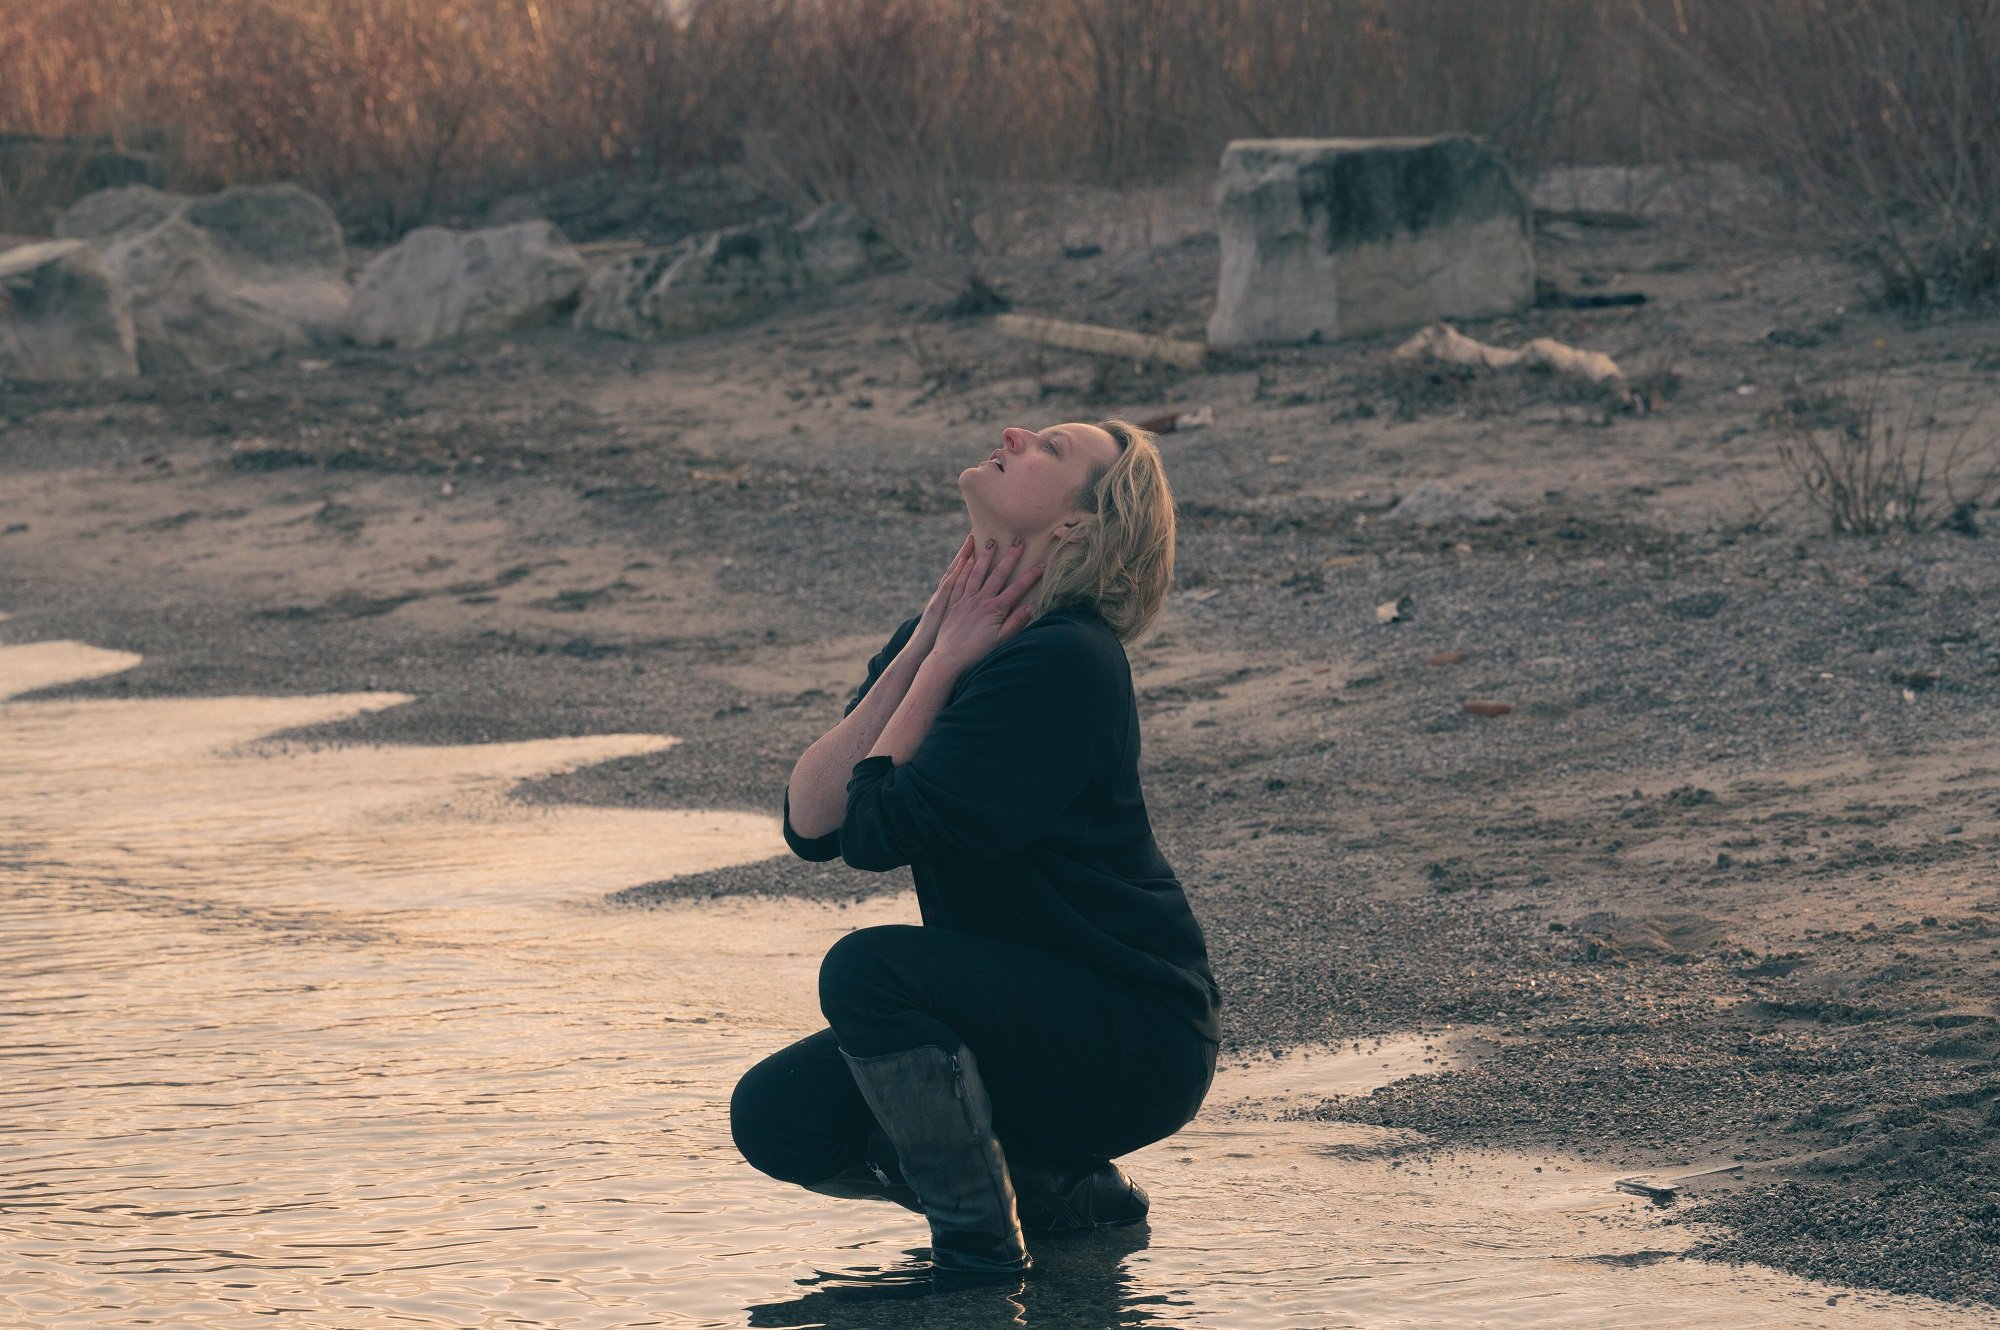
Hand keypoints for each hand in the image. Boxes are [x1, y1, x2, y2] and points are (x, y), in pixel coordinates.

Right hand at [908, 533, 975, 657]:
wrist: (922, 654)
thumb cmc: (940, 643)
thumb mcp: (953, 624)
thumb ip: (962, 611)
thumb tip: (978, 603)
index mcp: (954, 601)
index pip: (965, 576)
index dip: (971, 561)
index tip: (981, 545)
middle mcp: (949, 597)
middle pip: (962, 570)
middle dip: (970, 553)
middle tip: (979, 534)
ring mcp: (944, 601)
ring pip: (955, 575)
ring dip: (963, 557)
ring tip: (972, 540)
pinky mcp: (939, 607)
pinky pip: (949, 588)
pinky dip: (955, 574)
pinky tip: (961, 563)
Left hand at [926, 536, 1044, 678]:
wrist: (948, 659)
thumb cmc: (977, 653)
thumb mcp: (1001, 641)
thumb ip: (1016, 622)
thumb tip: (1032, 606)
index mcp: (995, 609)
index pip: (1017, 588)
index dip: (1031, 576)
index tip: (1042, 564)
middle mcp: (980, 600)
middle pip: (998, 574)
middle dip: (1010, 556)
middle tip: (1018, 540)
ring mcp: (965, 599)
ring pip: (976, 573)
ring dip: (985, 556)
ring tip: (991, 541)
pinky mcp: (952, 603)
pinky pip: (958, 581)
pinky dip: (964, 568)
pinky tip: (967, 559)